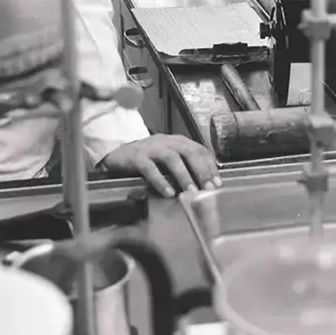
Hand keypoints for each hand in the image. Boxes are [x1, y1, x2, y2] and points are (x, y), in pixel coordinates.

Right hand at [99, 135, 221, 197]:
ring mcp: (151, 148)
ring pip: (172, 158)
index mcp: (177, 141)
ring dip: (184, 176)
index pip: (199, 149)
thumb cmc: (147, 158)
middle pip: (189, 152)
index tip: (218, 182)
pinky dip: (160, 181)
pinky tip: (168, 193)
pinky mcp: (137, 157)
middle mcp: (167, 141)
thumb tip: (206, 181)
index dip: (210, 165)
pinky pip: (150, 168)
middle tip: (209, 188)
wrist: (118, 154)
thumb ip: (185, 165)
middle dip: (201, 170)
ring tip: (191, 192)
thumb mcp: (168, 158)